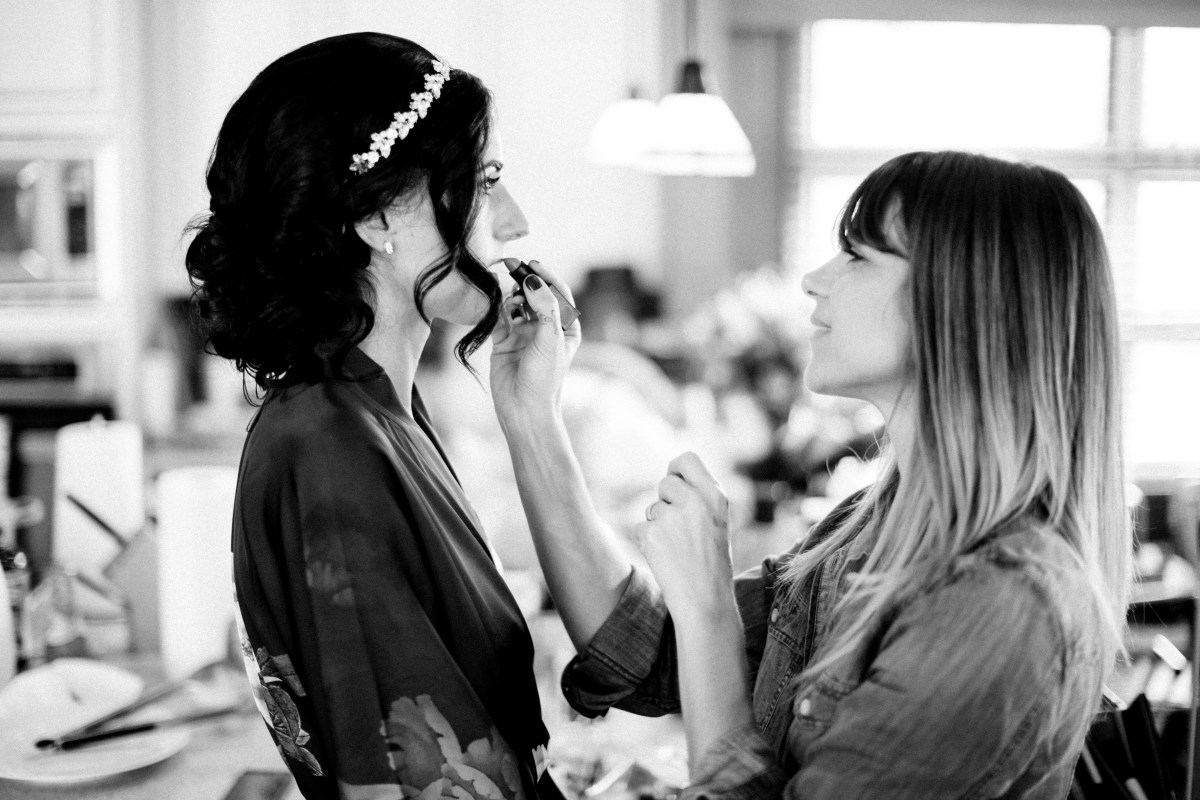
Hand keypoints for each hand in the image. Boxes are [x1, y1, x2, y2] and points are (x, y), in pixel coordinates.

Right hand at [490, 260, 581, 423]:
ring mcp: (523, 334)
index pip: (558, 294)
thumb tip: (533, 279)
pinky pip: (499, 317)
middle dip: (525, 281)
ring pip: (516, 303)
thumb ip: (544, 307)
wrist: (523, 410)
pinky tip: (495, 302)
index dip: (546, 276)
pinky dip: (497, 308)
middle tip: (512, 267)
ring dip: (511, 295)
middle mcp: (545, 328)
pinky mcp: (504, 341)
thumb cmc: (544, 379)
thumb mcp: (550, 339)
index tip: (533, 264)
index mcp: (565, 328)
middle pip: (535, 295)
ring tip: (507, 294)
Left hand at [633, 452, 733, 618]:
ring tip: (677, 549)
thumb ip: (698, 497)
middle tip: (680, 529)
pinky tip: (666, 559)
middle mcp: (693, 500)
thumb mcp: (716, 522)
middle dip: (666, 501)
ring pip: (652, 508)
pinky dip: (649, 542)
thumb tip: (670, 477)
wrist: (705, 600)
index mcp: (715, 496)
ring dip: (658, 524)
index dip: (676, 469)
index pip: (687, 459)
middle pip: (665, 483)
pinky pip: (641, 527)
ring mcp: (670, 516)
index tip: (675, 481)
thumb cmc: (712, 563)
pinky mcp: (650, 533)